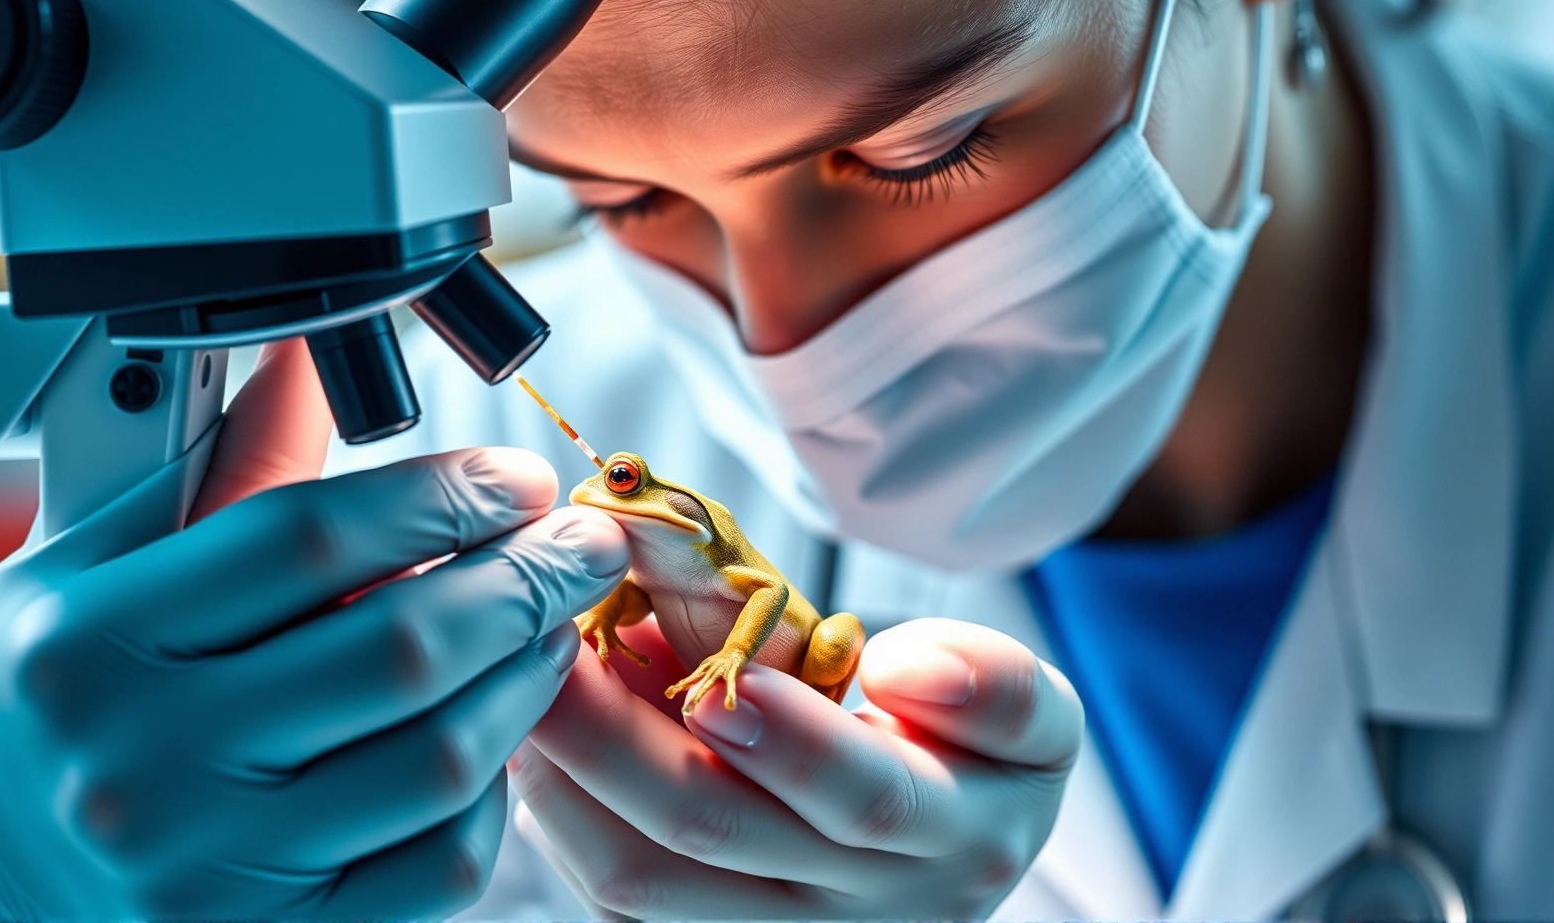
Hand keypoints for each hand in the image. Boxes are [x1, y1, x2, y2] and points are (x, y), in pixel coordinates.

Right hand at [0, 340, 629, 919]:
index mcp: (88, 641)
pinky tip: (496, 734)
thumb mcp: (91, 561)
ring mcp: (206, 870)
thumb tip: (310, 349)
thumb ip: (217, 467)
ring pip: (435, 760)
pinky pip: (431, 866)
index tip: (511, 480)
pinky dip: (491, 794)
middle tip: (579, 544)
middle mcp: (141, 763)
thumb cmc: (49, 692)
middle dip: (522, 580)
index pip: (305, 538)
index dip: (439, 494)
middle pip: (396, 647)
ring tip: (553, 623)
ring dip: (525, 677)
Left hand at [510, 615, 1081, 918]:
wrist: (950, 861)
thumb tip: (905, 670)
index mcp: (957, 835)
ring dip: (570, 781)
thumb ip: (991, 684)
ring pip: (644, 882)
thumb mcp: (1026, 716)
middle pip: (720, 834)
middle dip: (621, 744)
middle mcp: (862, 908)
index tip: (720, 688)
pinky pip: (615, 898)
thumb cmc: (973, 758)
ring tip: (527, 686)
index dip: (795, 747)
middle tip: (554, 655)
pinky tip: (536, 744)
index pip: (868, 798)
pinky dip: (562, 818)